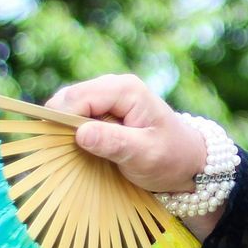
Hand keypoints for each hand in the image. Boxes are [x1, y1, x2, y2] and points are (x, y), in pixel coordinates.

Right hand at [46, 75, 206, 193]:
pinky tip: (83, 149)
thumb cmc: (170, 157)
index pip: (78, 98)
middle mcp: (113, 86)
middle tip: (69, 154)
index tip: (60, 147)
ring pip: (67, 106)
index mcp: (125, 90)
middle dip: (62, 124)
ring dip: (66, 129)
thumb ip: (114, 143)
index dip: (63, 121)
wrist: (187, 161)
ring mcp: (106, 96)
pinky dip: (72, 131)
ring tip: (78, 153)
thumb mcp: (145, 154)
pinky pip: (75, 115)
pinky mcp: (102, 109)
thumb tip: (81, 134)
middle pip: (67, 98)